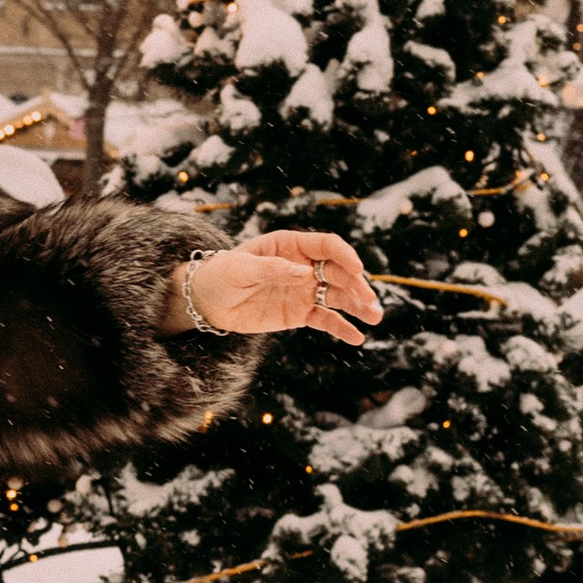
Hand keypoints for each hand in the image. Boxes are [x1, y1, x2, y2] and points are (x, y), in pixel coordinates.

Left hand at [186, 231, 381, 346]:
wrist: (207, 301)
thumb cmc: (221, 274)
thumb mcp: (240, 268)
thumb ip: (271, 269)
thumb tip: (305, 273)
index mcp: (291, 245)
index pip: (326, 246)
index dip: (344, 255)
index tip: (357, 269)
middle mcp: (304, 266)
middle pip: (339, 272)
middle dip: (357, 285)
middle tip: (369, 302)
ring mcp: (305, 290)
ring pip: (338, 296)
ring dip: (358, 305)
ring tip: (375, 317)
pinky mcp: (301, 313)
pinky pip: (326, 319)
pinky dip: (342, 328)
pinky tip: (357, 337)